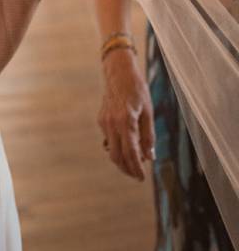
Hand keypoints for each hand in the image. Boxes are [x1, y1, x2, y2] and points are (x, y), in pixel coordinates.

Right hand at [98, 47, 153, 180]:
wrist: (118, 72)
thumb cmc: (137, 90)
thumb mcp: (148, 112)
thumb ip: (148, 136)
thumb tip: (149, 157)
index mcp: (126, 122)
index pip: (131, 153)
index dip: (136, 168)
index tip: (142, 178)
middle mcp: (111, 124)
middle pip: (116, 155)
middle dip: (127, 168)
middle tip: (137, 176)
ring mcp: (104, 122)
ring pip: (110, 149)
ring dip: (121, 160)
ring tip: (134, 165)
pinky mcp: (101, 120)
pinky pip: (109, 139)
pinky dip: (117, 148)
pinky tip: (127, 148)